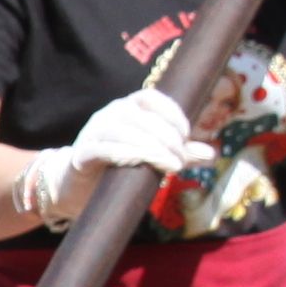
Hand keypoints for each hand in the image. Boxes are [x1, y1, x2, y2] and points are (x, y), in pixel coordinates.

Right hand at [11, 84, 198, 223]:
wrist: (73, 188)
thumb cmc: (117, 169)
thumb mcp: (152, 158)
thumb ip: (179, 154)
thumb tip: (211, 154)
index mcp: (126, 109)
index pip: (151, 98)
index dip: (172, 113)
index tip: (187, 136)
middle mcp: (109, 114)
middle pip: (141, 116)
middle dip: (166, 136)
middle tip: (182, 159)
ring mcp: (93, 133)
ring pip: (124, 132)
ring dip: (151, 147)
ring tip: (172, 166)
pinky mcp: (82, 154)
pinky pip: (103, 149)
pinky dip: (125, 155)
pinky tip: (141, 166)